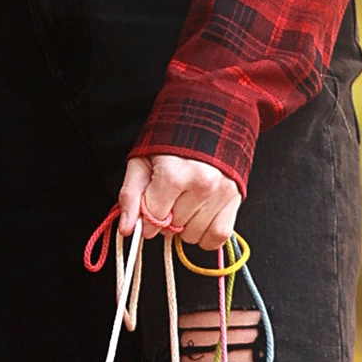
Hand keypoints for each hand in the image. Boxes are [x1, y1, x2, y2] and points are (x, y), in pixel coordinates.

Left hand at [117, 151, 242, 250]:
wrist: (208, 124)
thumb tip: (126, 229)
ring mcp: (221, 193)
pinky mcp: (235, 200)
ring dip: (186, 227)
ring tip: (186, 202)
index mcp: (174, 174)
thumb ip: (131, 196)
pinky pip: (217, 237)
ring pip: (193, 236)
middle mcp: (201, 185)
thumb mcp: (142, 162)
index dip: (148, 214)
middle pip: (174, 227)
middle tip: (171, 195)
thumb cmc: (171, 144)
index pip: (154, 217)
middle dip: (167, 217)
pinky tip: (200, 218)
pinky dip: (206, 235)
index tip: (152, 201)